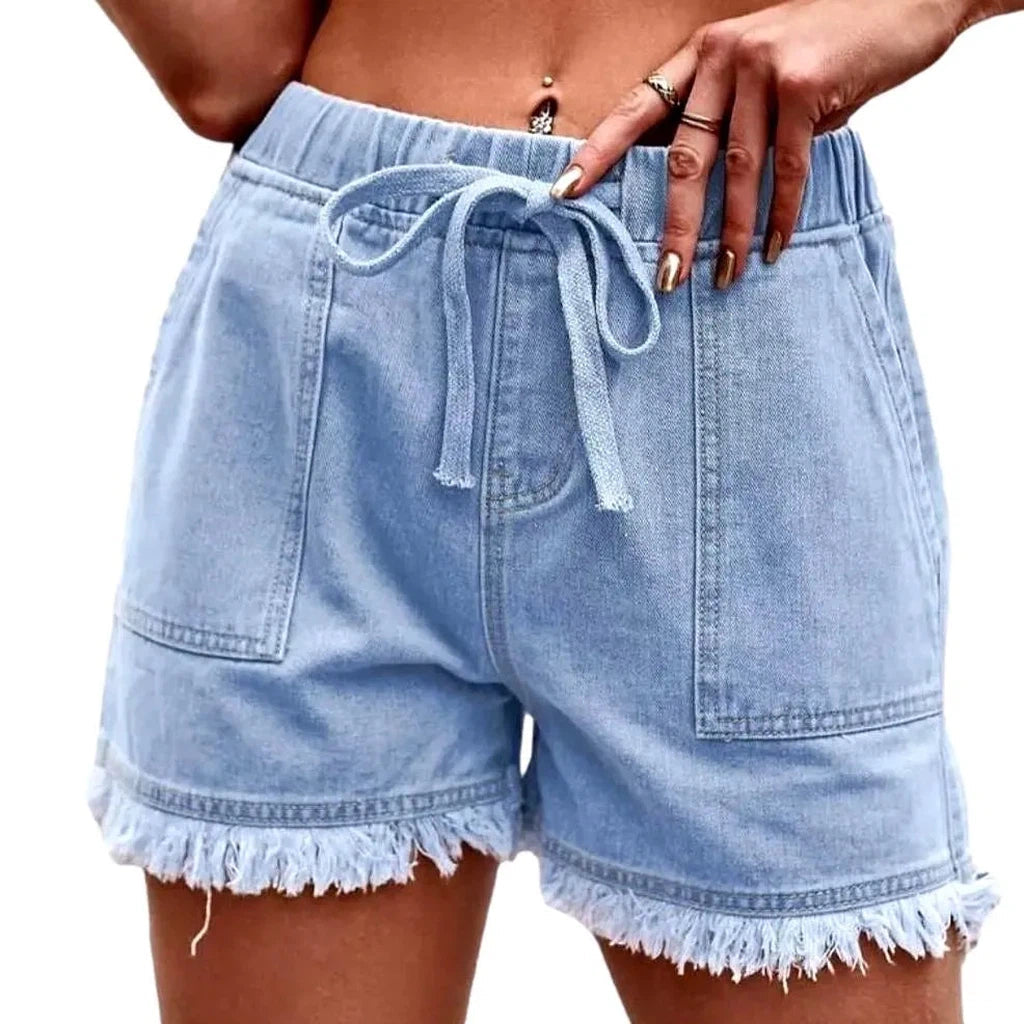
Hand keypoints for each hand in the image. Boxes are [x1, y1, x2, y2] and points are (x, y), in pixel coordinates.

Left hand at [549, 0, 974, 291]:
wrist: (904, 2)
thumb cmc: (826, 45)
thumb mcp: (761, 69)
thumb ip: (727, 114)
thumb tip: (694, 181)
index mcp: (702, 53)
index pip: (637, 108)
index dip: (599, 152)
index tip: (564, 191)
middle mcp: (724, 56)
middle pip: (684, 157)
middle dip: (675, 223)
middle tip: (666, 276)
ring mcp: (764, 68)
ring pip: (737, 170)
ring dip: (732, 232)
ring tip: (726, 276)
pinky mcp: (807, 86)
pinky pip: (788, 168)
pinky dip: (782, 214)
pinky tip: (773, 246)